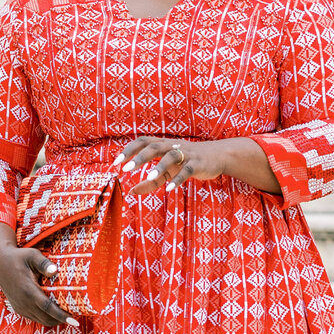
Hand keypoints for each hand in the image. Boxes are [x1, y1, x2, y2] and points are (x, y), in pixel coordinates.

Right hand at [0, 222, 76, 329]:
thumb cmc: (19, 257)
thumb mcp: (32, 255)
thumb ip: (44, 264)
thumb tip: (55, 271)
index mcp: (28, 290)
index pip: (48, 307)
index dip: (61, 315)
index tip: (74, 321)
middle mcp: (23, 302)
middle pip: (46, 318)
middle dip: (61, 320)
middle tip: (76, 317)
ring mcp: (20, 307)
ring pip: (41, 320)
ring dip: (54, 320)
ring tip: (67, 315)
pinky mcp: (18, 309)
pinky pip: (35, 318)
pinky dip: (46, 318)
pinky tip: (54, 312)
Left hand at [115, 136, 230, 194]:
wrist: (217, 156)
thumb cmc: (187, 162)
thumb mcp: (167, 172)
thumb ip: (150, 182)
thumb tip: (131, 192)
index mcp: (163, 145)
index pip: (142, 141)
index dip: (129, 150)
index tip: (116, 162)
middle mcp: (172, 147)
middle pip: (154, 146)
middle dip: (139, 157)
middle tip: (125, 168)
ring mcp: (186, 154)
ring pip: (170, 156)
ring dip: (159, 167)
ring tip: (149, 177)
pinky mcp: (197, 164)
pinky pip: (187, 171)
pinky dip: (178, 179)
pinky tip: (169, 189)